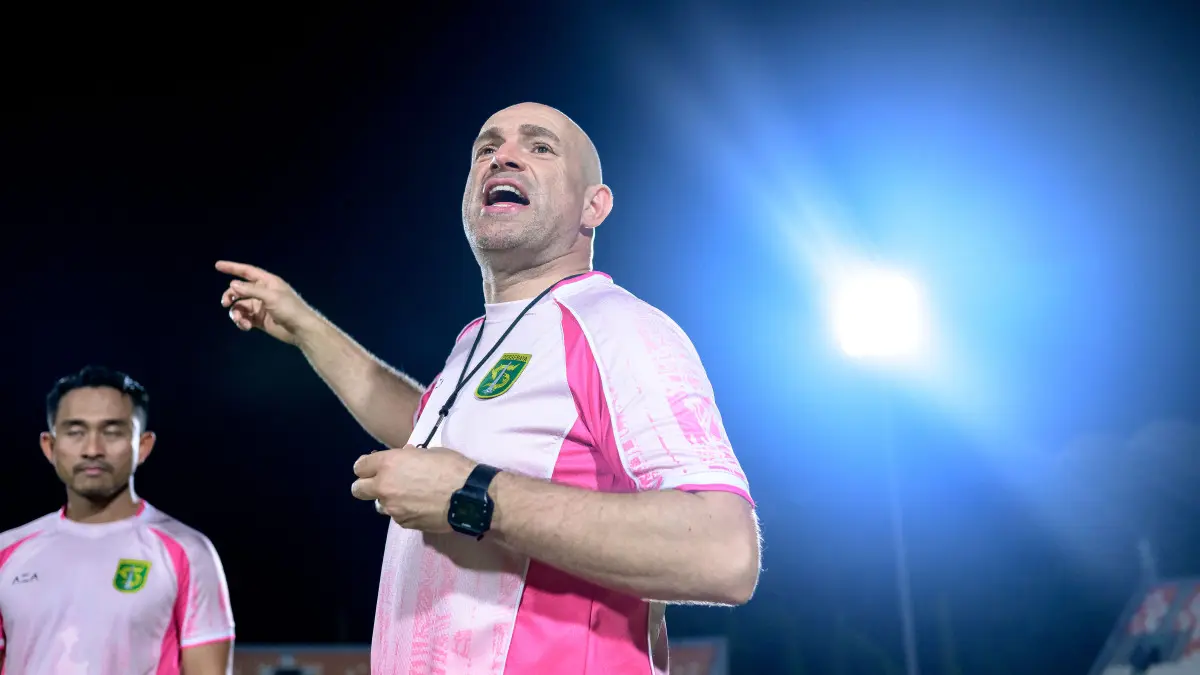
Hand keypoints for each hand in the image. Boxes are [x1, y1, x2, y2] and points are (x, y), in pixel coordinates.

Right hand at [215, 260, 319, 345]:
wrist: (301, 330)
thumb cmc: (290, 309)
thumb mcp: (271, 297)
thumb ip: (251, 290)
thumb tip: (232, 285)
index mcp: (267, 282)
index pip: (247, 271)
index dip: (232, 268)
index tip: (217, 265)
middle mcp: (262, 292)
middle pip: (239, 290)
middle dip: (230, 296)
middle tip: (226, 304)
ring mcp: (260, 306)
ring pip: (240, 306)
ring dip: (237, 313)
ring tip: (242, 321)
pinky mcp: (259, 320)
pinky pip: (244, 318)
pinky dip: (242, 322)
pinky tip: (246, 327)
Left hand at [350, 445, 476, 532]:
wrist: (469, 496)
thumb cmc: (452, 467)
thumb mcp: (429, 453)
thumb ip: (409, 458)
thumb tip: (405, 459)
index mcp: (389, 463)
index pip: (360, 466)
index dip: (367, 466)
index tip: (373, 467)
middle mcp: (384, 486)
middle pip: (358, 489)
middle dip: (366, 486)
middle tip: (383, 484)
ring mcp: (393, 508)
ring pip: (379, 505)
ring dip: (388, 500)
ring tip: (408, 497)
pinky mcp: (404, 523)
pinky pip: (397, 516)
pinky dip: (405, 511)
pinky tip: (421, 507)